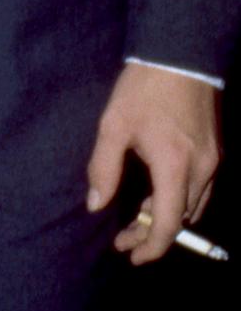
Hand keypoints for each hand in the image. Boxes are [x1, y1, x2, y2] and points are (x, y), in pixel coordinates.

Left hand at [84, 61, 221, 264]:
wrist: (180, 54)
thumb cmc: (143, 89)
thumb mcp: (113, 126)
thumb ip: (103, 168)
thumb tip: (95, 205)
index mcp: (175, 167)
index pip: (166, 224)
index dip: (150, 247)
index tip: (130, 255)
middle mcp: (201, 170)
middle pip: (181, 219)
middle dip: (152, 234)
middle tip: (124, 238)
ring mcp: (213, 160)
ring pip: (194, 206)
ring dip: (167, 218)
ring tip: (137, 218)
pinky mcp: (215, 150)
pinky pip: (201, 189)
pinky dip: (180, 200)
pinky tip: (157, 193)